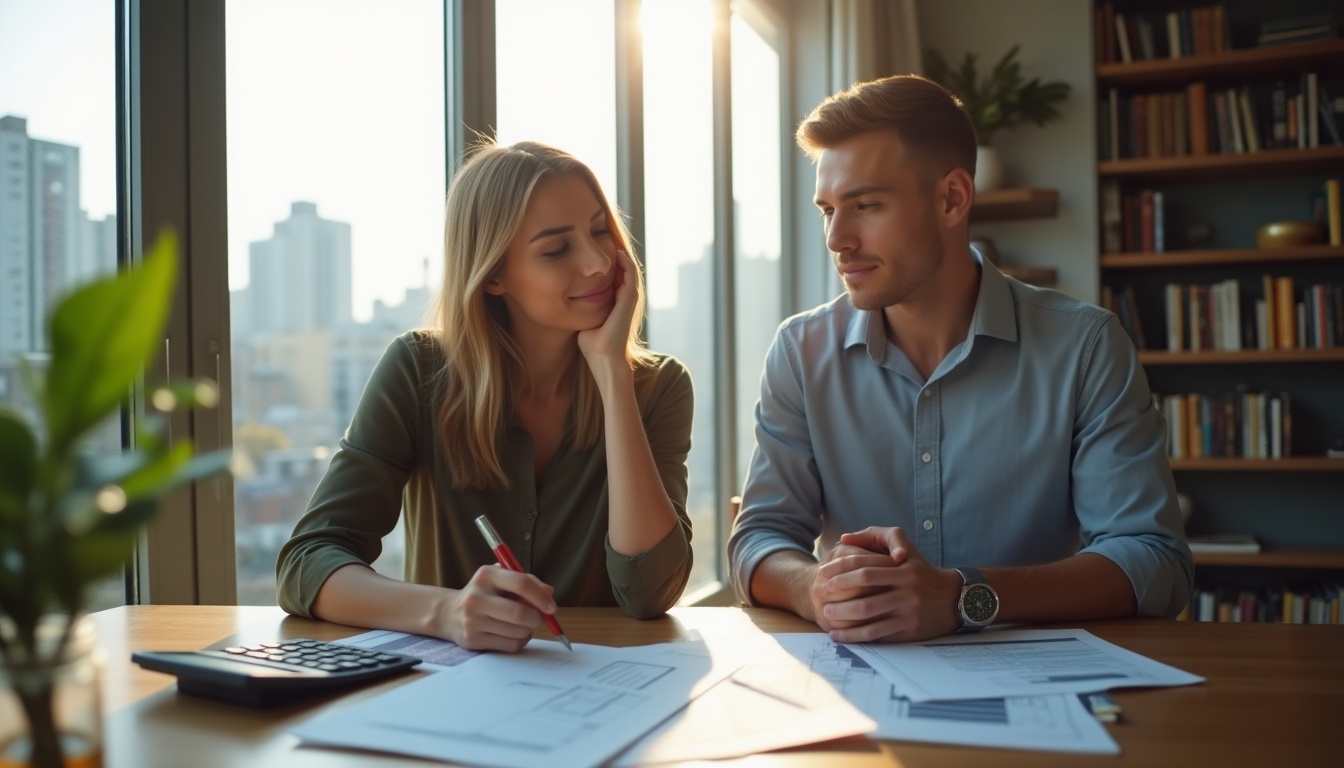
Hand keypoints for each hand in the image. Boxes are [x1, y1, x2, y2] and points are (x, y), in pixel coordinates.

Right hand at [438, 565, 555, 651]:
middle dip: (536, 619)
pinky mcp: (473, 640)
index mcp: (486, 575)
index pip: (520, 583)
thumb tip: (549, 593)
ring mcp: (473, 620)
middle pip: (519, 613)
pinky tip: (511, 634)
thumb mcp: (501, 579)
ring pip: (517, 632)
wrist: (449, 613)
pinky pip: (510, 645)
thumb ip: (527, 581)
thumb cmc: (484, 594)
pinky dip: (518, 641)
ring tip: (521, 625)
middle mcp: (476, 597)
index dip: (540, 597)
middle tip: (538, 618)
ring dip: (528, 631)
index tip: (551, 607)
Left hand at [577, 249, 638, 367]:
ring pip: (629, 270)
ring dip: (622, 255)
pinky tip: (618, 252)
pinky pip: (631, 276)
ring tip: (612, 239)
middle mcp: (625, 299)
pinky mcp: (630, 300)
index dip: (607, 263)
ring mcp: (629, 299)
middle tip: (605, 237)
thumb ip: (581, 306)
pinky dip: (626, 263)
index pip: (615, 276)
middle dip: (615, 256)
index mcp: (616, 302)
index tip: (595, 250)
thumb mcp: (585, 317)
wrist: (603, 358)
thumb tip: (566, 297)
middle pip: (623, 270)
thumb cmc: (592, 343)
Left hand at [814, 526, 963, 642]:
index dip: (839, 569)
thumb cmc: (921, 573)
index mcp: (902, 567)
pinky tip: (840, 635)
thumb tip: (844, 539)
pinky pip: (876, 633)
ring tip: (826, 615)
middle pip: (863, 589)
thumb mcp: (905, 550)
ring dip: (842, 615)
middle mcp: (906, 587)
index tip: (823, 573)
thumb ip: (874, 540)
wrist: (954, 599)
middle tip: (822, 594)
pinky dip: (854, 635)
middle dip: (838, 592)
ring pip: (868, 613)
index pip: (863, 566)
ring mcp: (908, 610)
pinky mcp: (908, 629)